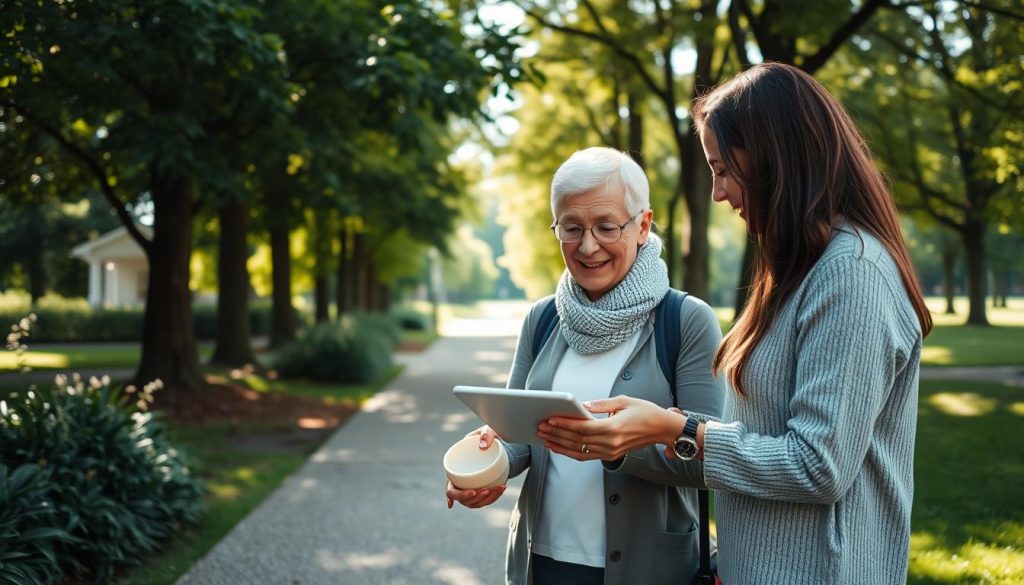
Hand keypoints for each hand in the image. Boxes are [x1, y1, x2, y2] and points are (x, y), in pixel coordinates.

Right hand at [446, 425, 504, 508]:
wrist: (496, 442)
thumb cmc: (486, 436)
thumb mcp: (487, 430)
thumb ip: (486, 434)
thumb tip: (482, 446)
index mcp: (454, 472)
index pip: (450, 490)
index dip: (458, 495)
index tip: (472, 491)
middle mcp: (460, 483)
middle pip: (463, 500)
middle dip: (475, 499)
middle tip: (487, 491)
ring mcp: (471, 489)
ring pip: (475, 503)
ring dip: (487, 500)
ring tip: (498, 488)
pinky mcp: (482, 491)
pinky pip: (486, 500)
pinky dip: (495, 496)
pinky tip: (502, 487)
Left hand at [538, 396, 680, 461]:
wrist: (662, 429)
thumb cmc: (645, 412)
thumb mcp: (624, 401)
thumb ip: (600, 404)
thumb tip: (580, 405)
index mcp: (614, 429)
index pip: (583, 428)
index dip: (565, 424)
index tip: (550, 419)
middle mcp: (611, 444)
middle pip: (578, 440)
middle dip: (557, 434)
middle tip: (541, 427)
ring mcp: (610, 452)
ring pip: (579, 451)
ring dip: (560, 445)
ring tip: (544, 438)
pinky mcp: (610, 456)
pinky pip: (586, 456)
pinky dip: (570, 452)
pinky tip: (558, 447)